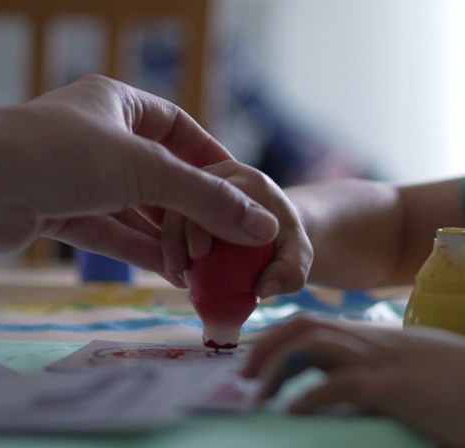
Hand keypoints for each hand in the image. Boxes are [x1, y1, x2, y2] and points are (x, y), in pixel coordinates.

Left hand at [0, 74, 279, 268]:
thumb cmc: (61, 154)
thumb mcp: (145, 171)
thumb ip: (206, 199)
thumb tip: (263, 225)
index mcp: (117, 103)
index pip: (179, 128)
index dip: (212, 160)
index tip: (243, 192)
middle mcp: (99, 134)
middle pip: (160, 173)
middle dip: (192, 208)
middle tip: (227, 241)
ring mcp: (76, 175)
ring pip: (135, 207)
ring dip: (167, 236)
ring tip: (204, 267)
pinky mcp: (57, 212)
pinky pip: (110, 232)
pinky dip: (138, 252)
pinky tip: (172, 274)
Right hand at [157, 160, 312, 298]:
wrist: (275, 234)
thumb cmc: (287, 243)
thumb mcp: (299, 256)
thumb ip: (291, 271)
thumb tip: (263, 288)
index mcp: (244, 180)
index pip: (215, 193)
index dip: (200, 222)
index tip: (197, 255)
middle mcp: (217, 176)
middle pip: (184, 195)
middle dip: (174, 233)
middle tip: (178, 268)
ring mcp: (199, 187)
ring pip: (169, 206)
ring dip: (165, 241)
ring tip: (175, 274)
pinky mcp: (187, 202)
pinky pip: (167, 218)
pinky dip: (166, 243)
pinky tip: (175, 271)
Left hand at [244, 316, 464, 447]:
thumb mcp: (432, 381)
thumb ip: (403, 386)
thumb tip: (388, 407)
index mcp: (384, 340)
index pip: (321, 326)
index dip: (283, 341)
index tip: (258, 363)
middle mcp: (378, 341)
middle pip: (305, 325)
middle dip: (265, 347)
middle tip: (241, 378)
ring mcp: (385, 359)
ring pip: (311, 343)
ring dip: (273, 366)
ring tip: (253, 394)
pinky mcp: (393, 385)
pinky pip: (336, 383)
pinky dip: (306, 397)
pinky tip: (290, 413)